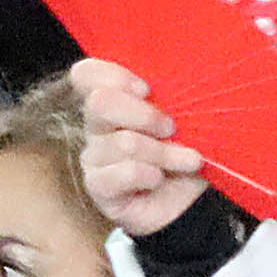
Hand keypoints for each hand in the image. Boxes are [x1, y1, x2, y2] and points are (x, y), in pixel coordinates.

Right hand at [72, 58, 206, 239]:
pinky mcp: (99, 187)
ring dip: (165, 153)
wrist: (190, 202)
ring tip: (188, 161)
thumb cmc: (185, 152)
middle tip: (171, 128)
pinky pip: (123, 173)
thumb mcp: (186, 120)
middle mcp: (96, 126)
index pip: (86, 74)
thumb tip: (188, 77)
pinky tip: (159, 179)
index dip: (114, 76)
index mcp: (112, 100)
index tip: (147, 89)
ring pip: (125, 143)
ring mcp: (94, 158)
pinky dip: (149, 175)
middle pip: (100, 103)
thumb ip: (174, 98)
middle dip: (145, 114)